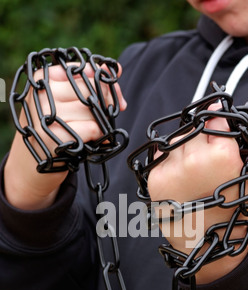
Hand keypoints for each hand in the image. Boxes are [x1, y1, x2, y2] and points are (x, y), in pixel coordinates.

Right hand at [4, 62, 126, 209]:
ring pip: (94, 110)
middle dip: (108, 104)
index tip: (116, 97)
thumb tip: (114, 68)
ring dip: (102, 123)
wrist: (32, 165)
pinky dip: (100, 135)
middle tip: (107, 117)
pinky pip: (93, 128)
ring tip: (93, 131)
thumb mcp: (64, 102)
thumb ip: (89, 83)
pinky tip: (95, 140)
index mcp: (43, 78)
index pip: (85, 71)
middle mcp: (43, 93)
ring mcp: (47, 114)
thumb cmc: (53, 130)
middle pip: (92, 91)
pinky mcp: (55, 135)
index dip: (106, 83)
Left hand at [148, 104, 247, 283]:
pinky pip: (159, 157)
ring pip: (175, 141)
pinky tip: (182, 179)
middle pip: (192, 128)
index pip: (214, 118)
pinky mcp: (155, 181)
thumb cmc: (237, 212)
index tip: (219, 131)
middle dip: (201, 137)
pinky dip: (170, 162)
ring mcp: (171, 171)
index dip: (218, 124)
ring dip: (184, 148)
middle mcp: (192, 160)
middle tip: (208, 158)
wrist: (210, 247)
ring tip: (195, 171)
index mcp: (220, 155)